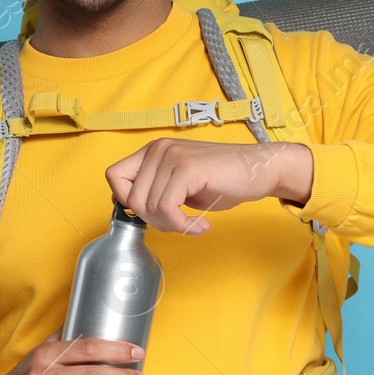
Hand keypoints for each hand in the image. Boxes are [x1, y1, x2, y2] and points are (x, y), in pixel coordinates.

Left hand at [104, 139, 312, 234]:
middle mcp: (159, 149)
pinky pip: (168, 208)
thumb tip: (128, 207)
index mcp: (153, 151)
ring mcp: (172, 156)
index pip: (114, 176)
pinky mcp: (188, 169)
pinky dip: (182, 225)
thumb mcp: (179, 185)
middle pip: (131, 198)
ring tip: (193, 224)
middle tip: (179, 224)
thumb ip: (155, 190)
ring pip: (149, 206)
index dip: (125, 200)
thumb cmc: (223, 180)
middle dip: (154, 221)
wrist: (259, 171)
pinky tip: (200, 225)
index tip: (152, 213)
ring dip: (172, 225)